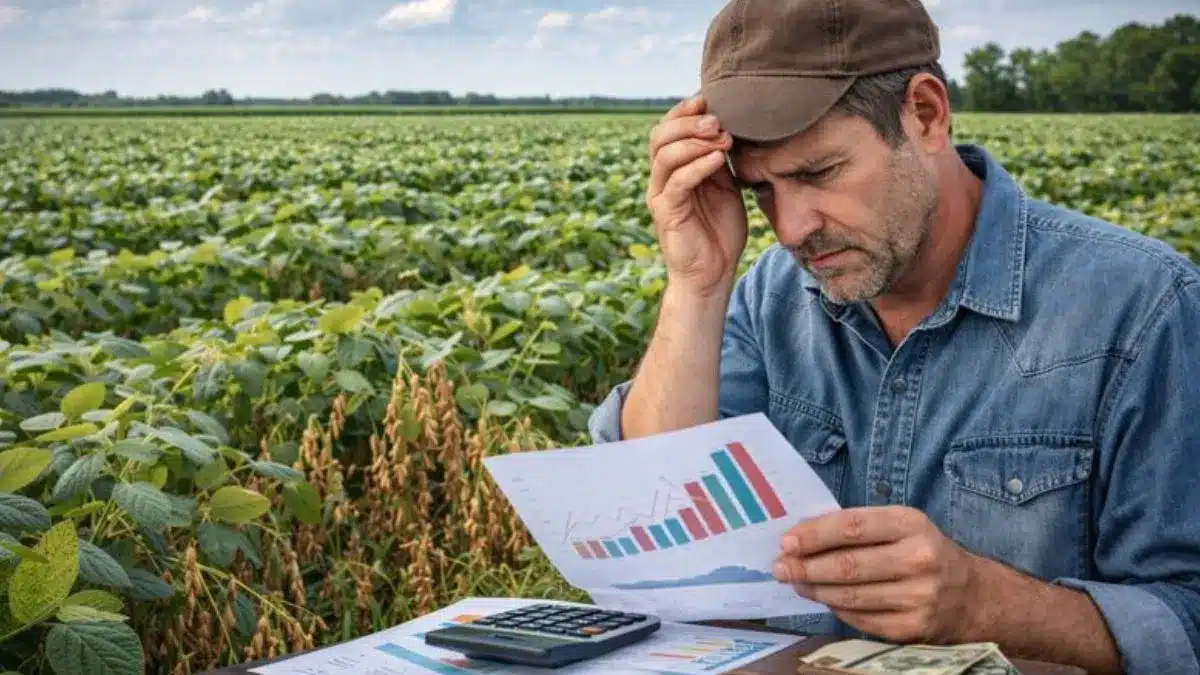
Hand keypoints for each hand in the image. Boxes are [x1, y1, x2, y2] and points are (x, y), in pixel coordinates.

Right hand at [645, 95, 747, 297]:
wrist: (713, 274)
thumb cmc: (720, 232)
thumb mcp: (726, 187)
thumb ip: (721, 159)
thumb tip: (733, 127)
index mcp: (673, 169)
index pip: (668, 129)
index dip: (684, 111)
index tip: (710, 99)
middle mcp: (661, 179)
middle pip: (660, 136)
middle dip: (687, 122)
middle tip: (717, 119)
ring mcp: (661, 196)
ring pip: (664, 155)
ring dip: (693, 141)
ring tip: (720, 136)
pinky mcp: (666, 214)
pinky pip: (677, 183)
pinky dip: (697, 166)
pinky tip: (716, 159)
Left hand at [772, 506, 982, 644]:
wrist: (972, 596)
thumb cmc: (923, 552)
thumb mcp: (901, 527)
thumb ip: (858, 528)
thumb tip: (802, 537)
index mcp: (911, 524)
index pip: (851, 527)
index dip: (813, 535)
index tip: (786, 541)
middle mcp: (918, 559)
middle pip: (847, 565)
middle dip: (805, 567)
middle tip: (780, 567)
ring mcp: (918, 597)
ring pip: (850, 595)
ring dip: (815, 589)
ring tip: (795, 583)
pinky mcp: (912, 628)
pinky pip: (860, 619)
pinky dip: (836, 608)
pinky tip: (823, 599)